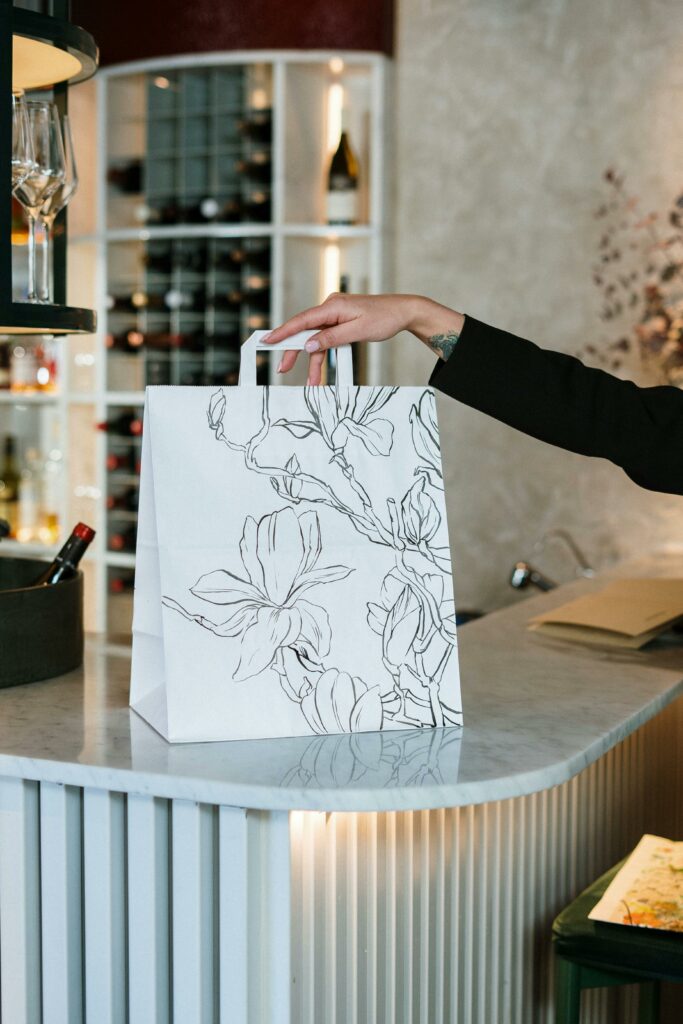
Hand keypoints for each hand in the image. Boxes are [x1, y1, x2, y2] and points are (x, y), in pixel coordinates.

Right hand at [265, 292, 464, 383]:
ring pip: (316, 340)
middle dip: (294, 351)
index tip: (268, 340)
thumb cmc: (384, 318)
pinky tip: (321, 372)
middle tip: (282, 368)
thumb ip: (331, 339)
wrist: (403, 312)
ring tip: (310, 382)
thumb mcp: (357, 331)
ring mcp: (335, 315)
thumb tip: (309, 346)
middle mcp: (331, 308)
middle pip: (305, 331)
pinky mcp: (341, 322)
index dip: (283, 331)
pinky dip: (324, 355)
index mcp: (333, 306)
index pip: (302, 320)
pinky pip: (327, 340)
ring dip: (313, 361)